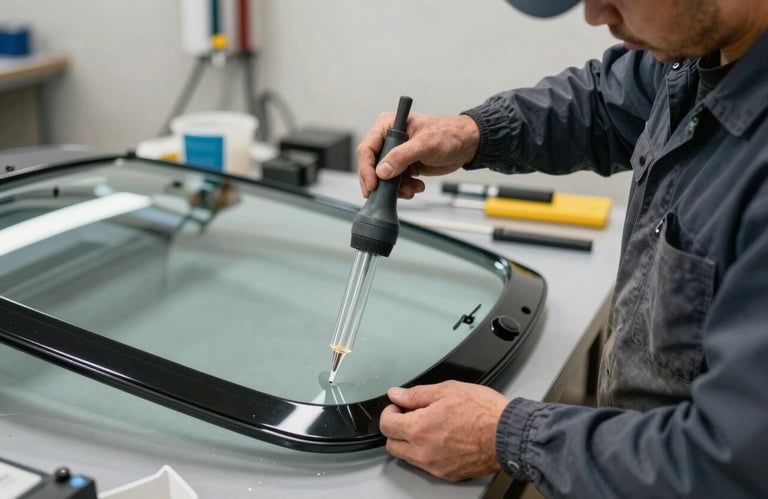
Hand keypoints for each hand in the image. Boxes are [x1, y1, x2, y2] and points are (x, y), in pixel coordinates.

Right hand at [356, 113, 479, 198]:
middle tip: (385, 194)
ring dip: (394, 188)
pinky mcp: (404, 166)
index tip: (373, 183)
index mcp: (390, 125)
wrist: (466, 145)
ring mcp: (396, 154)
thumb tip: (382, 170)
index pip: (367, 148)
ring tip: (410, 189)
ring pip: (383, 178)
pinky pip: (395, 183)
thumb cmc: (449, 134)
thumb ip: (402, 156)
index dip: (367, 168)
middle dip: (380, 182)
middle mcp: (389, 139)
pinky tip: (416, 186)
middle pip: (371, 165)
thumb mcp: (425, 144)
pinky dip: (404, 189)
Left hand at [379, 380, 508, 480]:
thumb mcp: (447, 390)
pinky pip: (427, 465)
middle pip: (392, 444)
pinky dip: (427, 452)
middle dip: (397, 428)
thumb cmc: (483, 411)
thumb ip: (416, 394)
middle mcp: (423, 451)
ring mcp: (435, 465)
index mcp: (420, 428)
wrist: (508, 434)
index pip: (386, 425)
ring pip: (408, 456)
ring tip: (430, 426)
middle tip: (412, 416)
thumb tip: (397, 394)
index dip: (390, 412)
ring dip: (411, 442)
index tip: (399, 406)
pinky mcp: (447, 474)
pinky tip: (442, 438)